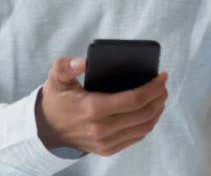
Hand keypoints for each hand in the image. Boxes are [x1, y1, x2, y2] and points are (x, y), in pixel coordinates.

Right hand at [35, 57, 168, 155]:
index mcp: (92, 109)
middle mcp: (101, 129)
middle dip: (159, 97)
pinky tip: (151, 110)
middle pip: (144, 114)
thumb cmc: (57, 99)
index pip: (134, 100)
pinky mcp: (108, 149)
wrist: (47, 128)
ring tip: (160, 95)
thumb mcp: (56, 78)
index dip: (153, 88)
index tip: (161, 76)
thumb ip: (65, 66)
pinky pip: (136, 137)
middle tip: (163, 84)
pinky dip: (148, 123)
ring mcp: (106, 142)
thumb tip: (83, 62)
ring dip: (157, 110)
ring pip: (144, 127)